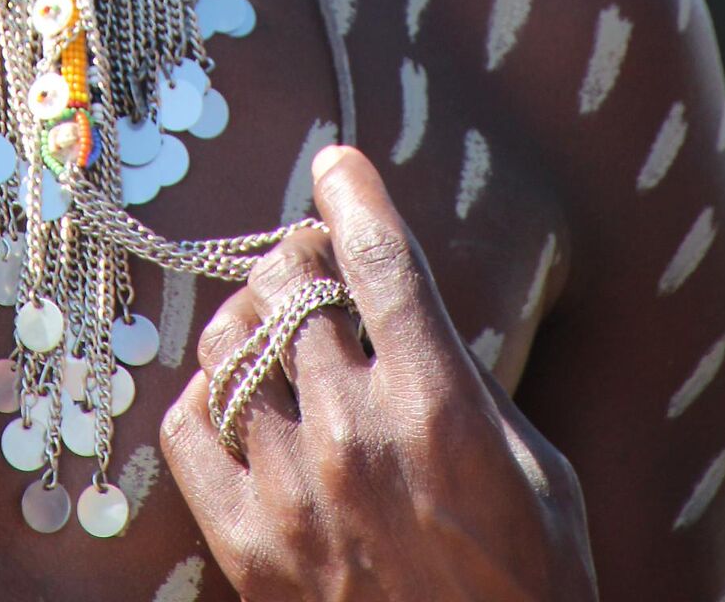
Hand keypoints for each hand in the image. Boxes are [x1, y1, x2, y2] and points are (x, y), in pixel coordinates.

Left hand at [160, 146, 596, 600]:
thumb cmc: (530, 587)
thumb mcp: (536, 470)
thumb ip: (465, 376)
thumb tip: (401, 300)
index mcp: (439, 406)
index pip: (376, 255)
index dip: (350, 192)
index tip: (336, 165)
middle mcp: (356, 435)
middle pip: (290, 283)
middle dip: (301, 256)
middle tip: (316, 267)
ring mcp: (293, 491)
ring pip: (231, 342)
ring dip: (254, 319)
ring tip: (280, 333)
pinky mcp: (246, 546)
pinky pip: (188, 426)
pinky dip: (208, 396)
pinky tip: (242, 401)